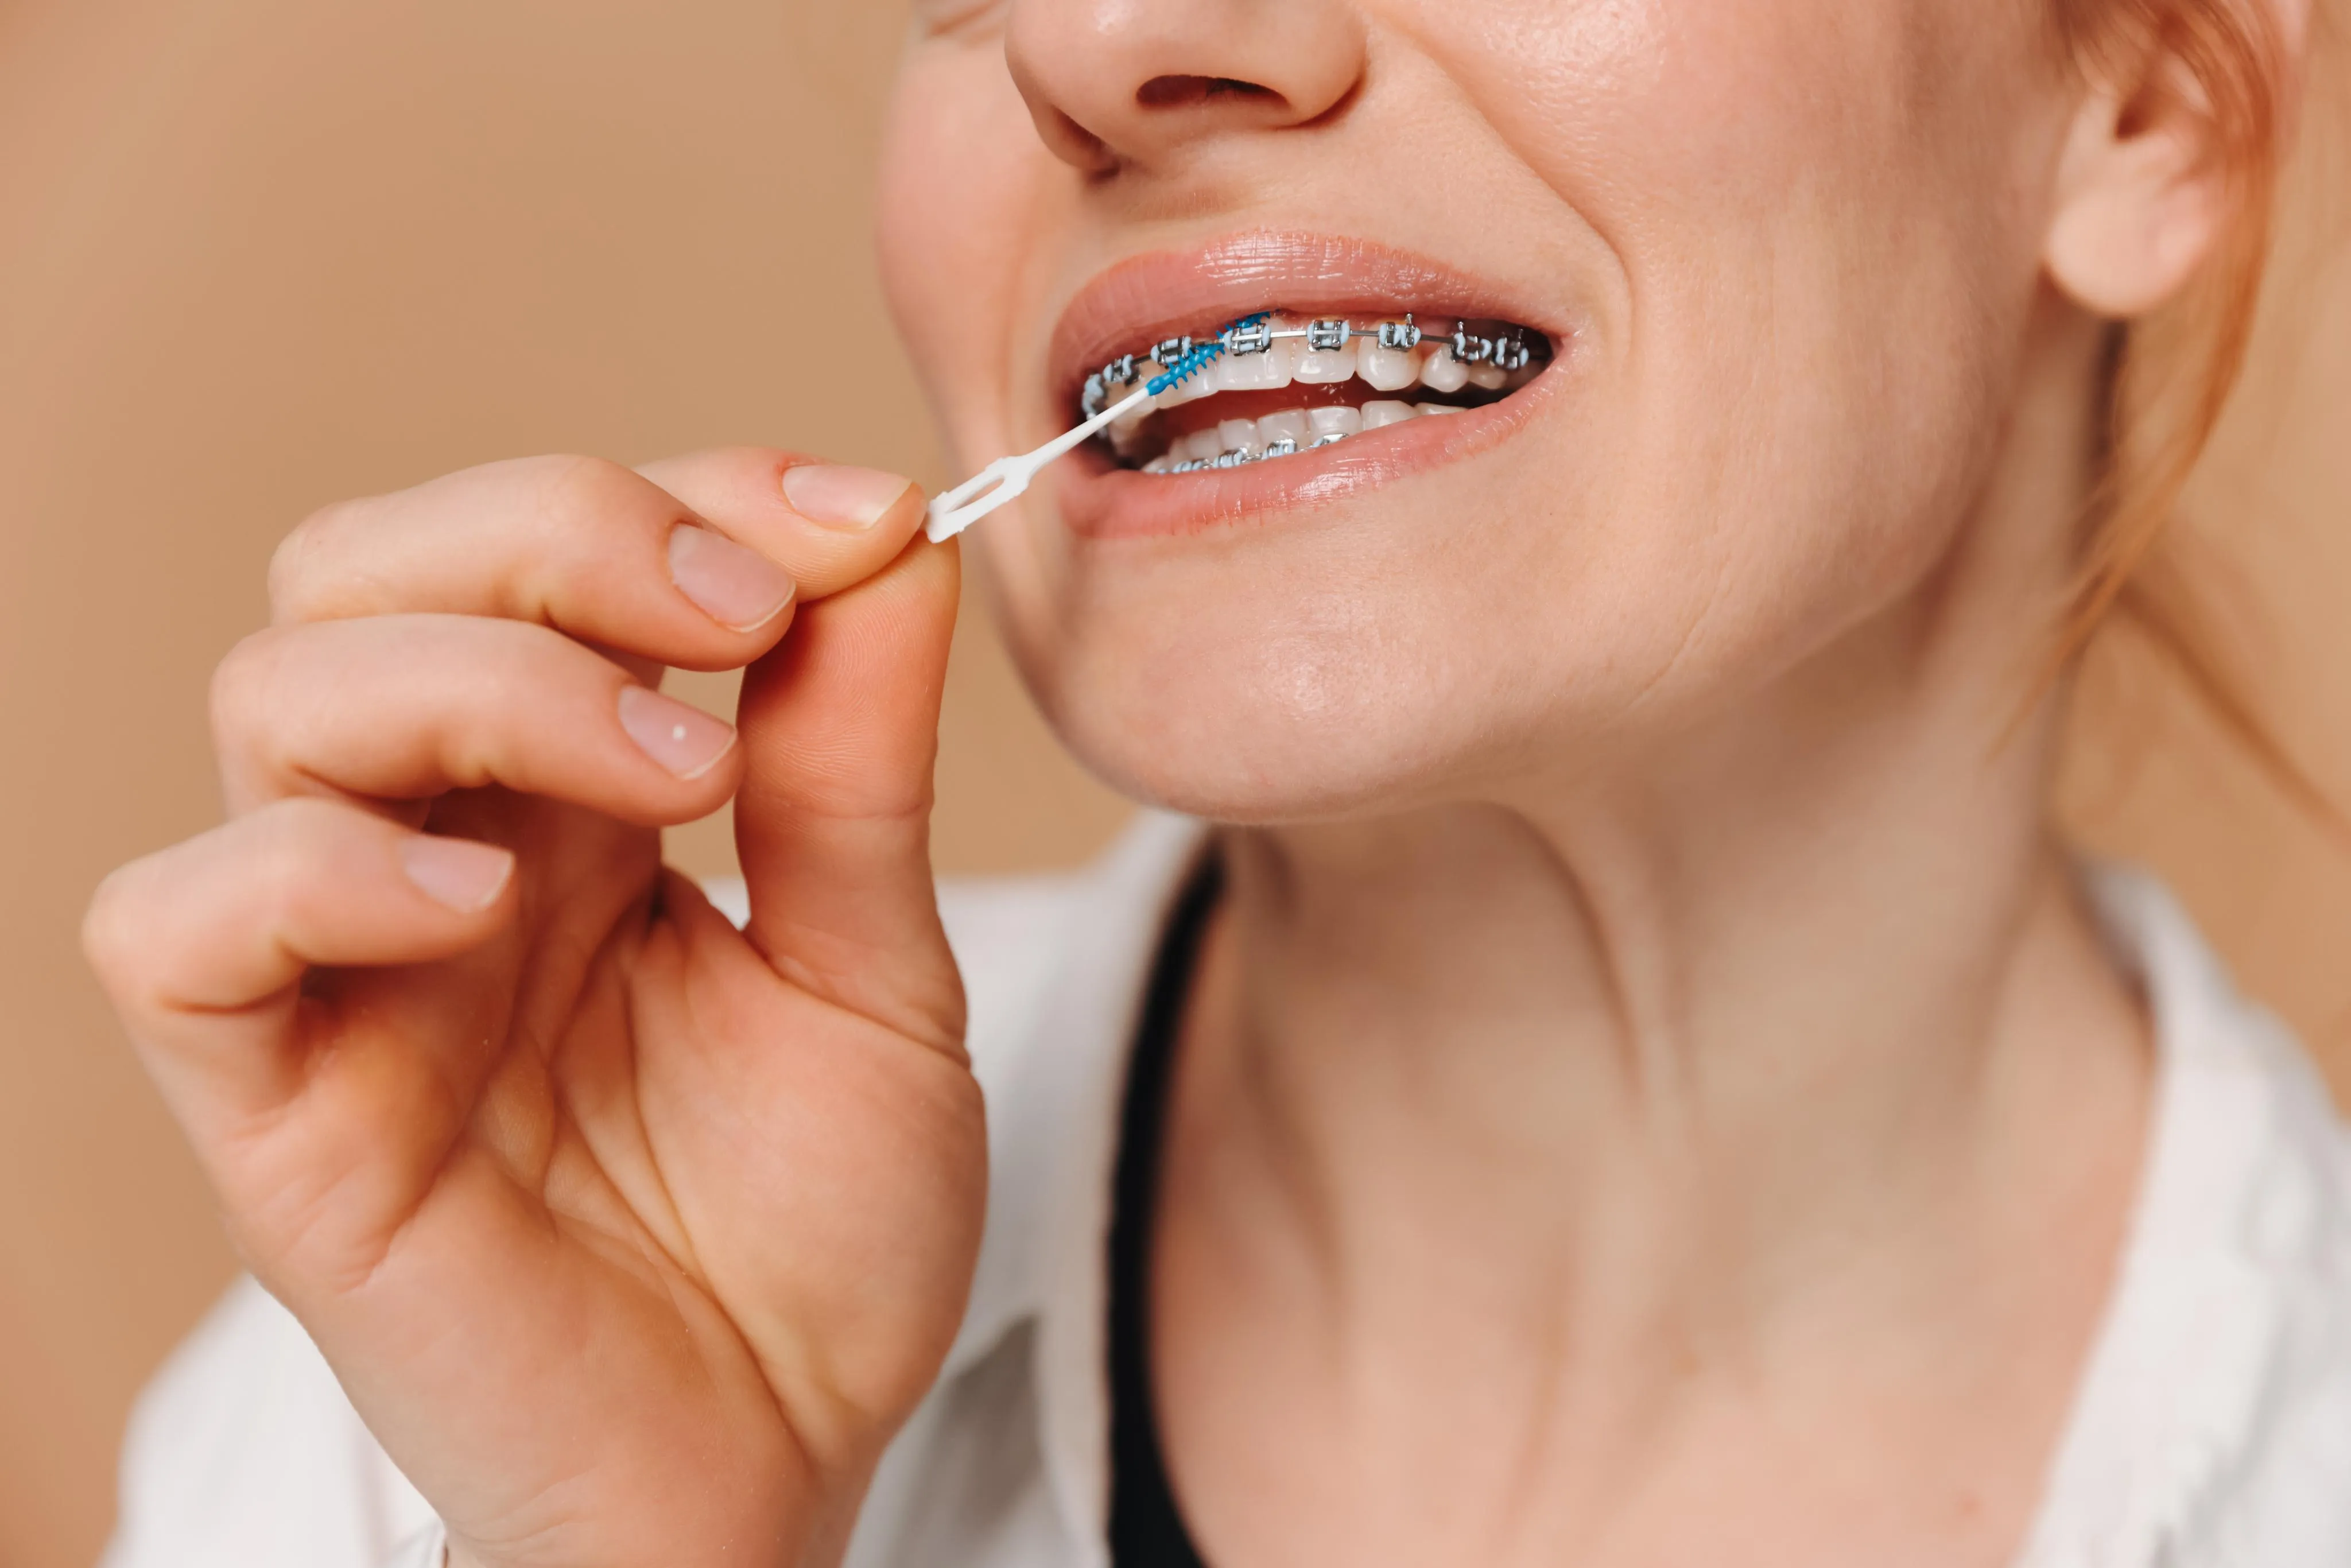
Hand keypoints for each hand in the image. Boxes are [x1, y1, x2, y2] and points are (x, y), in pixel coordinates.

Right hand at [84, 452, 983, 1567]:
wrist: (775, 1462)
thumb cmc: (812, 1237)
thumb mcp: (877, 976)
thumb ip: (858, 769)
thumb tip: (888, 540)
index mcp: (579, 805)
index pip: (548, 552)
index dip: (686, 493)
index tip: (853, 523)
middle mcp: (444, 853)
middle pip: (369, 570)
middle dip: (554, 532)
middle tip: (735, 615)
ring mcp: (349, 974)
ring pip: (275, 699)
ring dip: (480, 677)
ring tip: (667, 768)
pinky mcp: (278, 1111)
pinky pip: (179, 933)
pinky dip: (312, 867)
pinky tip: (478, 898)